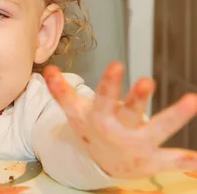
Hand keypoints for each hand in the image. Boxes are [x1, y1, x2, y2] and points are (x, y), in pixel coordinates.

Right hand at [43, 62, 196, 178]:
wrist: (99, 164)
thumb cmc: (91, 129)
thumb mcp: (75, 112)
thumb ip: (61, 91)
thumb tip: (47, 69)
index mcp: (100, 117)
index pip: (104, 97)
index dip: (110, 83)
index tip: (117, 64)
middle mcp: (119, 131)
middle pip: (129, 111)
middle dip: (138, 97)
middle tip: (147, 81)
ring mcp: (138, 146)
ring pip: (158, 129)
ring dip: (175, 116)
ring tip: (193, 99)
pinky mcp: (153, 160)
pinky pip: (172, 160)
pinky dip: (185, 160)